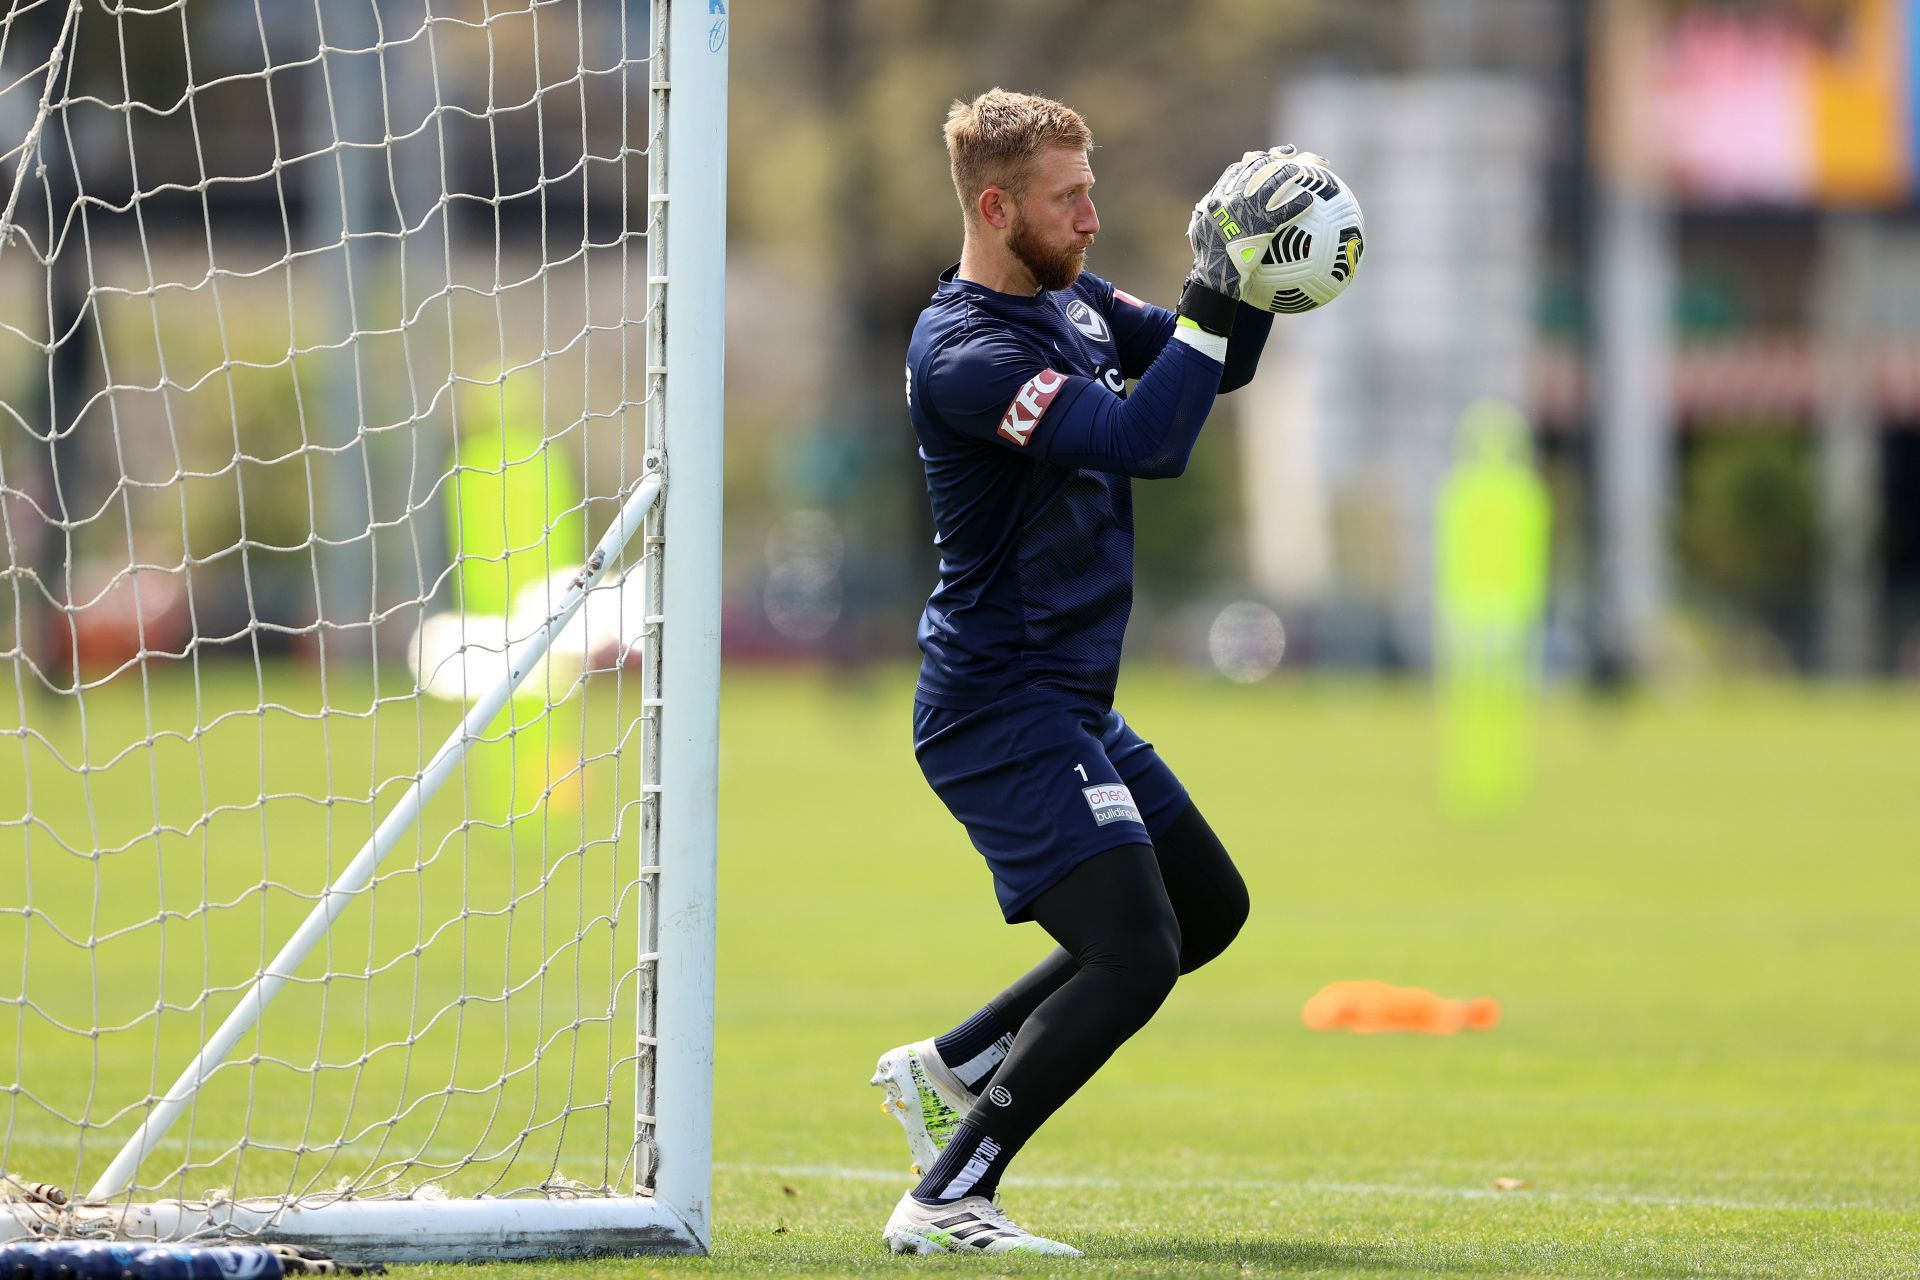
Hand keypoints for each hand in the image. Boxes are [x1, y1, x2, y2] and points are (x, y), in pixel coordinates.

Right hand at [1186, 145, 1323, 297]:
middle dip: (1276, 159)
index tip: (1264, 158)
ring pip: (1274, 182)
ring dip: (1290, 174)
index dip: (1252, 161)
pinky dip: (1299, 203)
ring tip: (1305, 172)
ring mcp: (1248, 210)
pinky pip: (1285, 210)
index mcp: (1218, 196)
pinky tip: (1309, 201)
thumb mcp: (1199, 230)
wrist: (1214, 275)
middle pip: (1258, 168)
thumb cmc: (1207, 257)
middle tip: (1290, 158)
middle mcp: (1233, 197)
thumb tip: (1203, 209)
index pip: (1236, 170)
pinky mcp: (1263, 225)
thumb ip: (1205, 215)